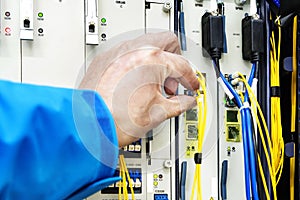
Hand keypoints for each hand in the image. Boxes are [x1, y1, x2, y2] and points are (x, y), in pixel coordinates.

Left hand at [80, 32, 198, 146]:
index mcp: (152, 60)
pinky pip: (127, 53)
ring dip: (155, 58)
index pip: (182, 66)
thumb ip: (179, 104)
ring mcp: (118, 52)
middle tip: (174, 77)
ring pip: (146, 43)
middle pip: (167, 40)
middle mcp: (135, 50)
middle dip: (176, 58)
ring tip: (153, 82)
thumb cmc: (116, 120)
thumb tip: (187, 101)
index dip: (191, 80)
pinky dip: (136, 62)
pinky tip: (135, 81)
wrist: (87, 125)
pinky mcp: (105, 59)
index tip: (190, 87)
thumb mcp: (157, 114)